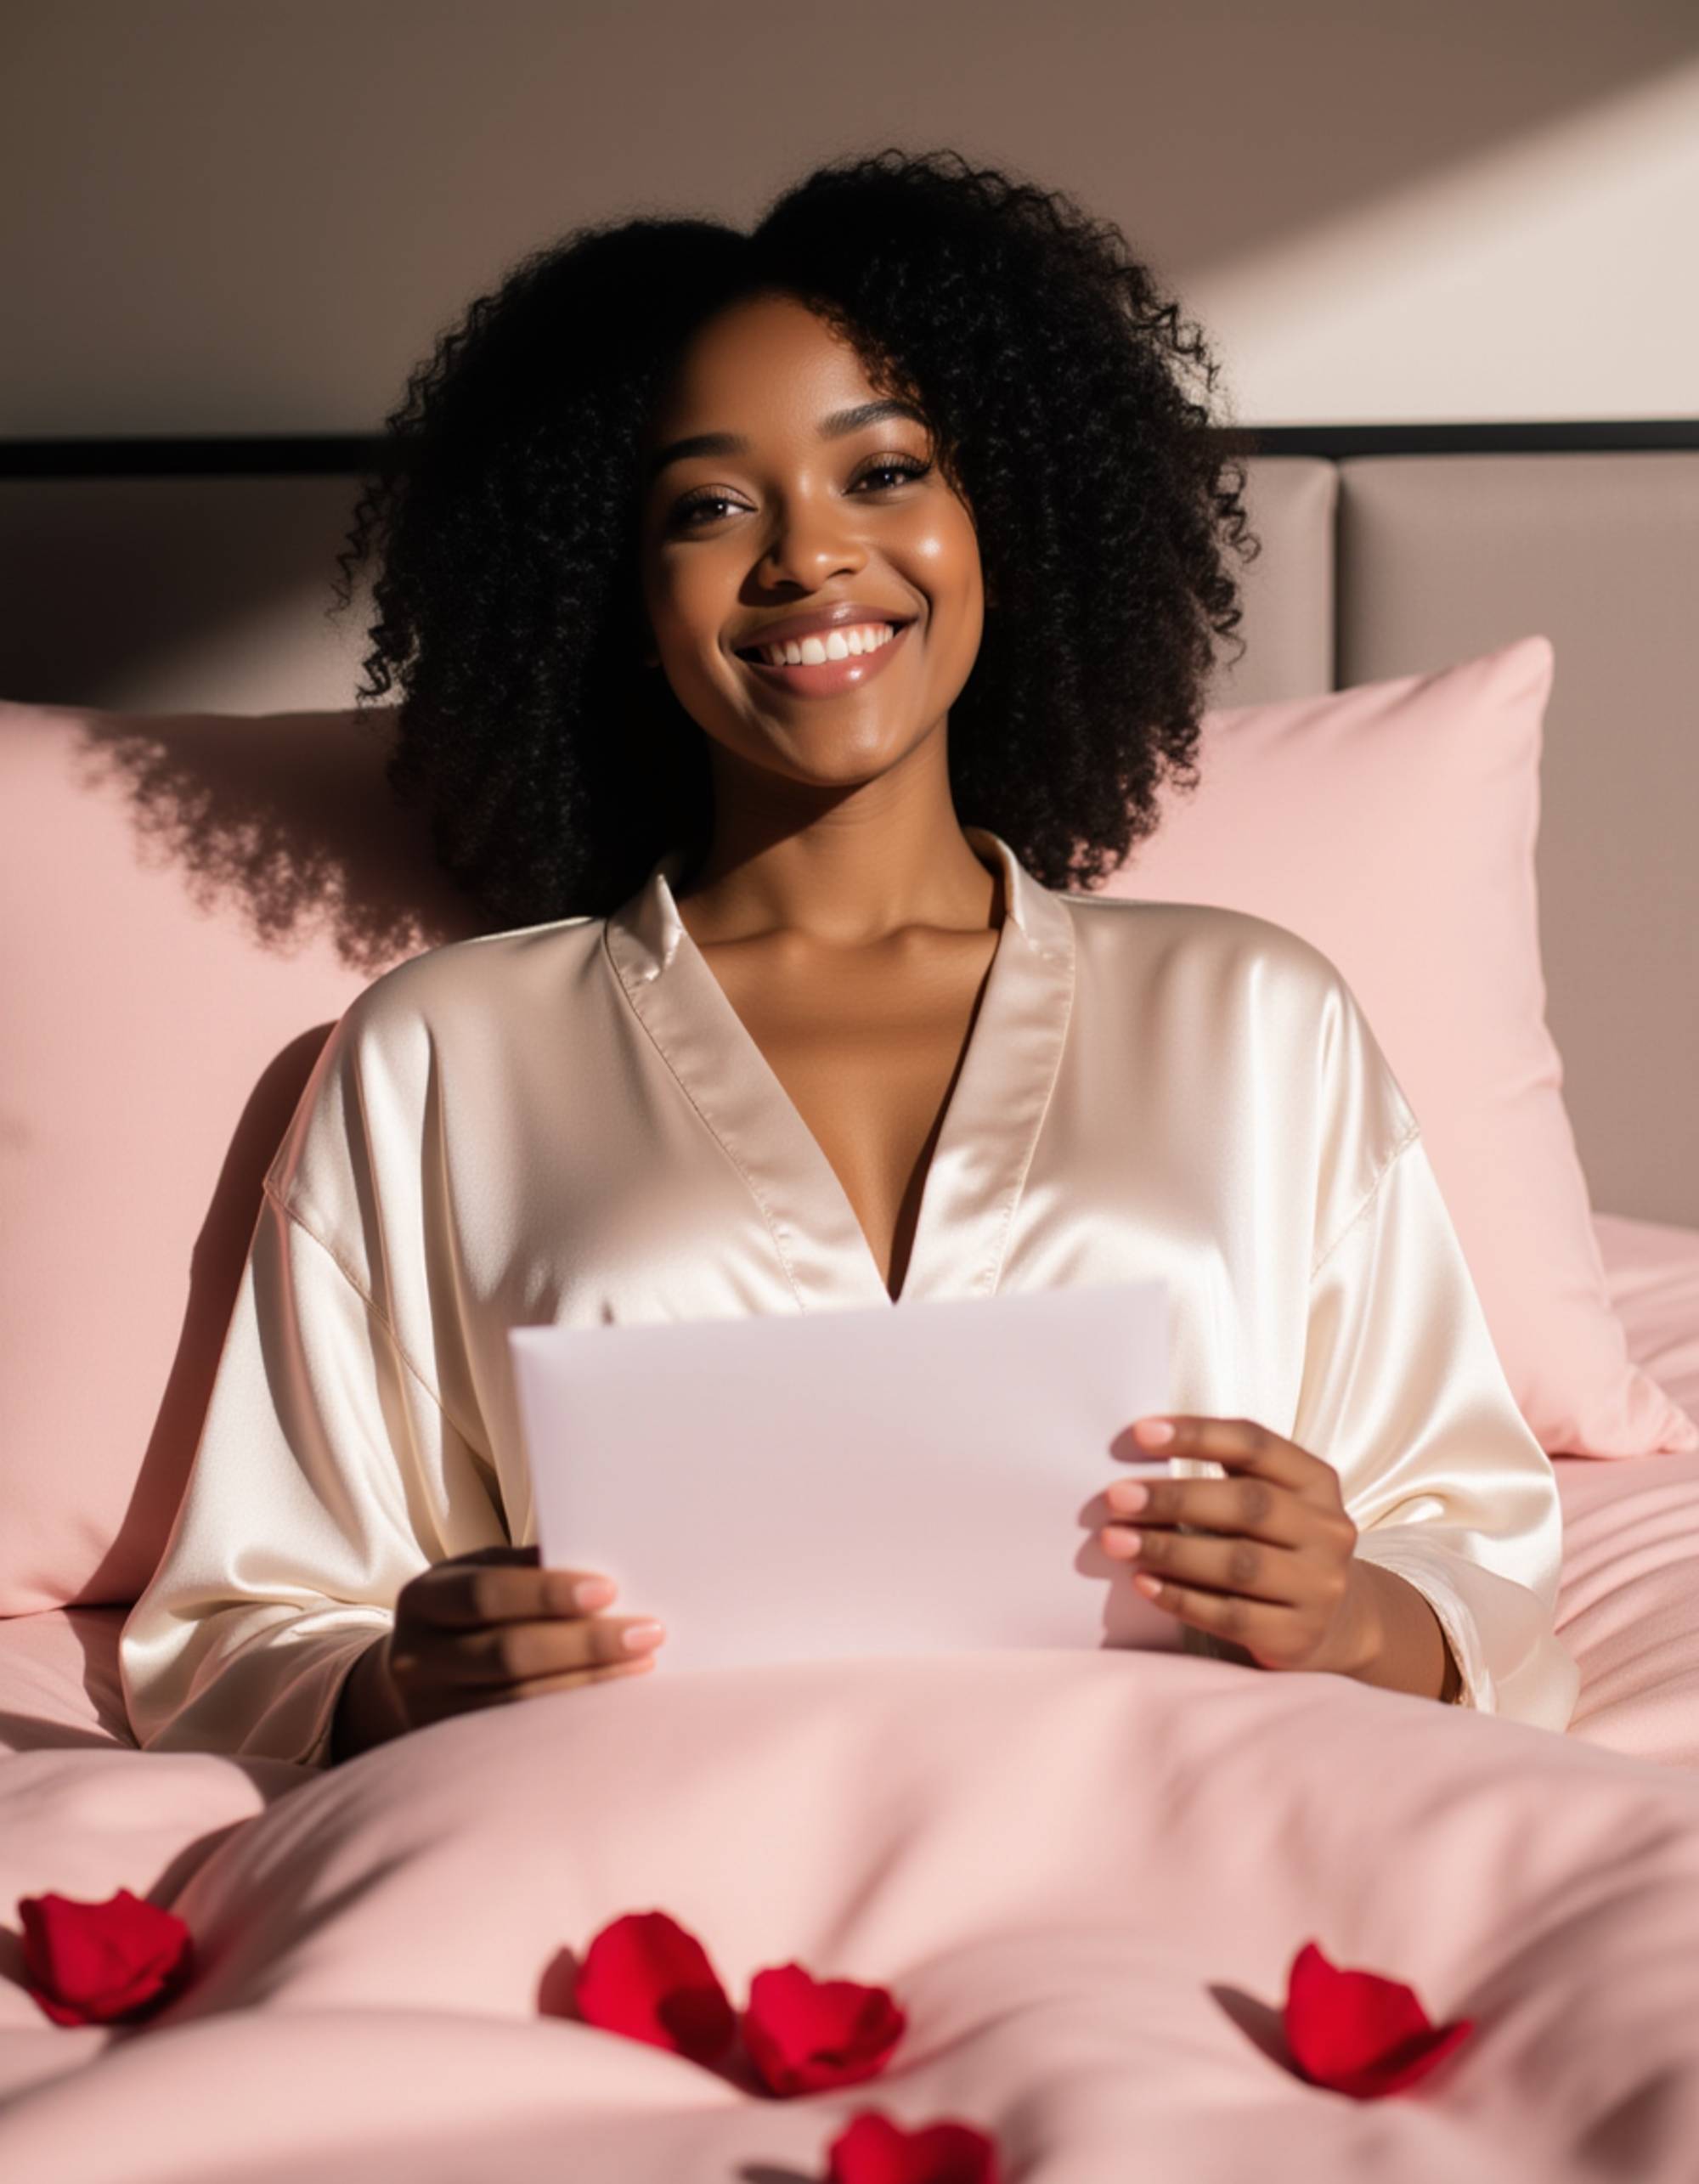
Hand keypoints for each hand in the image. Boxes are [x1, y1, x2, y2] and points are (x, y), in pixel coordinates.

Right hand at [382, 1545, 666, 1732]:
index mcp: (424, 1599)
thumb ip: (527, 1568)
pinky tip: (612, 1705)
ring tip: (644, 1664)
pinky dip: (570, 1720)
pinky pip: (519, 1740)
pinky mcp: (452, 1753)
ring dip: (589, 1683)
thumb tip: (600, 1553)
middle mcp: (416, 1659)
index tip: (608, 1589)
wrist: (419, 1676)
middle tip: (648, 1632)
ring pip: (518, 1702)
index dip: (547, 1593)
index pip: (485, 1593)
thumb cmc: (474, 1612)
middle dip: (585, 1643)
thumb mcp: (485, 1575)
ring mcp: (429, 1713)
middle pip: (507, 1653)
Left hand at [1100, 1416, 1376, 1677]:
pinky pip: (1230, 1616)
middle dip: (1175, 1498)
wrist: (1336, 1622)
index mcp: (1316, 1481)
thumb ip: (1226, 1474)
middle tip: (1117, 1497)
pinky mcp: (1297, 1635)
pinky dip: (1181, 1598)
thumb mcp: (1273, 1498)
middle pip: (1248, 1505)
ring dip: (1169, 1549)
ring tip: (1117, 1541)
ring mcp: (1318, 1586)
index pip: (1256, 1445)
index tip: (1140, 1432)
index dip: (1198, 1434)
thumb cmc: (1278, 1544)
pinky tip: (1144, 1583)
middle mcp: (1327, 1531)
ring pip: (1238, 1564)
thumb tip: (1142, 1456)